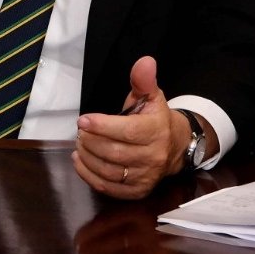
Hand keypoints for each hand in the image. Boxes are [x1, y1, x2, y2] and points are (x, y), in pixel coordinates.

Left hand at [72, 55, 196, 199]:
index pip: (128, 131)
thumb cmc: (156, 118)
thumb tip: (145, 62)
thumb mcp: (152, 96)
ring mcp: (146, 177)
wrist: (175, 147)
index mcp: (157, 130)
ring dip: (88, 158)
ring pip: (109, 171)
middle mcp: (154, 156)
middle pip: (114, 152)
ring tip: (80, 144)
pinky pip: (109, 188)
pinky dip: (89, 176)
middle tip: (80, 132)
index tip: (83, 120)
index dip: (103, 126)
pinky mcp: (137, 192)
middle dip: (91, 141)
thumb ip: (143, 80)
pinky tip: (80, 161)